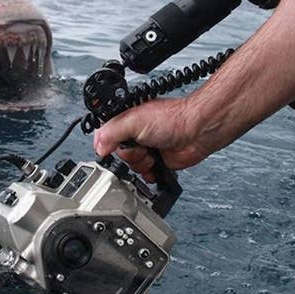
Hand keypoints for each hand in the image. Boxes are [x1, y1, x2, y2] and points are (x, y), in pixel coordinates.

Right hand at [93, 97, 215, 181]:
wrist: (196, 132)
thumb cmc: (172, 118)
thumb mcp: (133, 120)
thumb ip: (111, 132)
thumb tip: (98, 146)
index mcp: (127, 120)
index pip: (106, 137)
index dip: (108, 145)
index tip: (113, 149)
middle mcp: (135, 134)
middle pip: (118, 155)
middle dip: (129, 156)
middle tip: (140, 147)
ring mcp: (146, 148)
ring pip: (131, 166)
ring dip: (140, 164)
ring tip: (151, 154)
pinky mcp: (157, 161)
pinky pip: (144, 174)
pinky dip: (149, 173)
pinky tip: (156, 164)